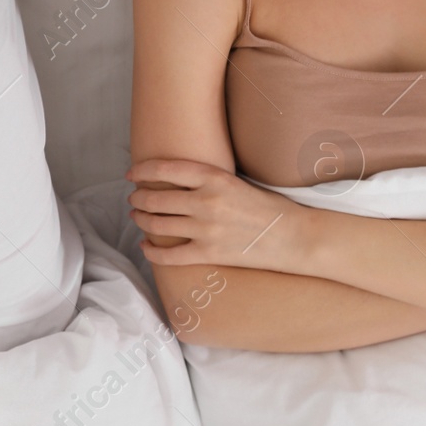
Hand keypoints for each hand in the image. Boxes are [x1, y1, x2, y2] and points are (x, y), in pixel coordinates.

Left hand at [125, 159, 307, 271]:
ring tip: (138, 219)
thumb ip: (207, 181)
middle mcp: (206, 201)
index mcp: (214, 178)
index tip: (132, 174)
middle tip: (134, 199)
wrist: (293, 236)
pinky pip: (169, 255)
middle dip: (139, 198)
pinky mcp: (209, 254)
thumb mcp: (236, 181)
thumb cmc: (268, 207)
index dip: (143, 171)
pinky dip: (153, 251)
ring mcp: (206, 229)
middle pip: (157, 198)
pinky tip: (147, 247)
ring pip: (158, 224)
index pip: (166, 169)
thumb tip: (175, 181)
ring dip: (142, 221)